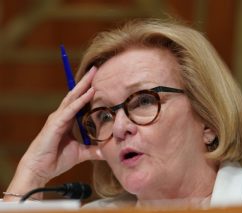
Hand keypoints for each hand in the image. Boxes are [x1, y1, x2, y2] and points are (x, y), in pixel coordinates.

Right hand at [4, 67, 102, 200]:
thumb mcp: (80, 153)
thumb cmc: (56, 160)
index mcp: (67, 121)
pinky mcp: (55, 124)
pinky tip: (89, 93)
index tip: (98, 80)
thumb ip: (93, 150)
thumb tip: (106, 152)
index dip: (87, 91)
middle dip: (85, 82)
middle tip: (95, 68)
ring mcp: (57, 118)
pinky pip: (70, 110)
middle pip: (75, 95)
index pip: (79, 102)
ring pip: (72, 98)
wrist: (40, 170)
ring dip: (83, 86)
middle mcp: (62, 116)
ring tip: (93, 74)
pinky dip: (80, 101)